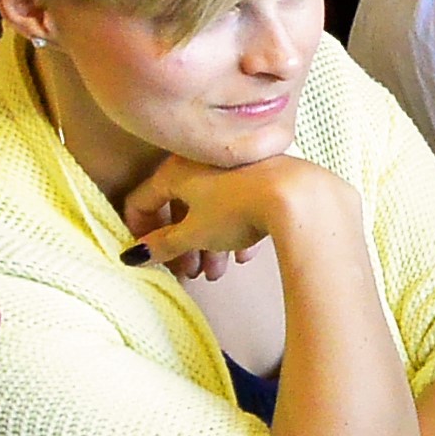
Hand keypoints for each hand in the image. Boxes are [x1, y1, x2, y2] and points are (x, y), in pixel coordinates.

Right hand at [121, 154, 350, 281]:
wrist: (300, 196)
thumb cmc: (239, 209)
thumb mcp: (195, 234)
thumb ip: (163, 245)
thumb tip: (134, 256)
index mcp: (176, 169)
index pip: (143, 199)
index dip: (139, 231)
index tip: (146, 256)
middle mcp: (203, 161)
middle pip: (181, 207)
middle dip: (182, 245)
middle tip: (188, 273)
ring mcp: (236, 167)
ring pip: (213, 208)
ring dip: (210, 244)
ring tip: (217, 274)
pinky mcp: (267, 176)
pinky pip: (243, 203)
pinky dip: (239, 230)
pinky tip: (246, 256)